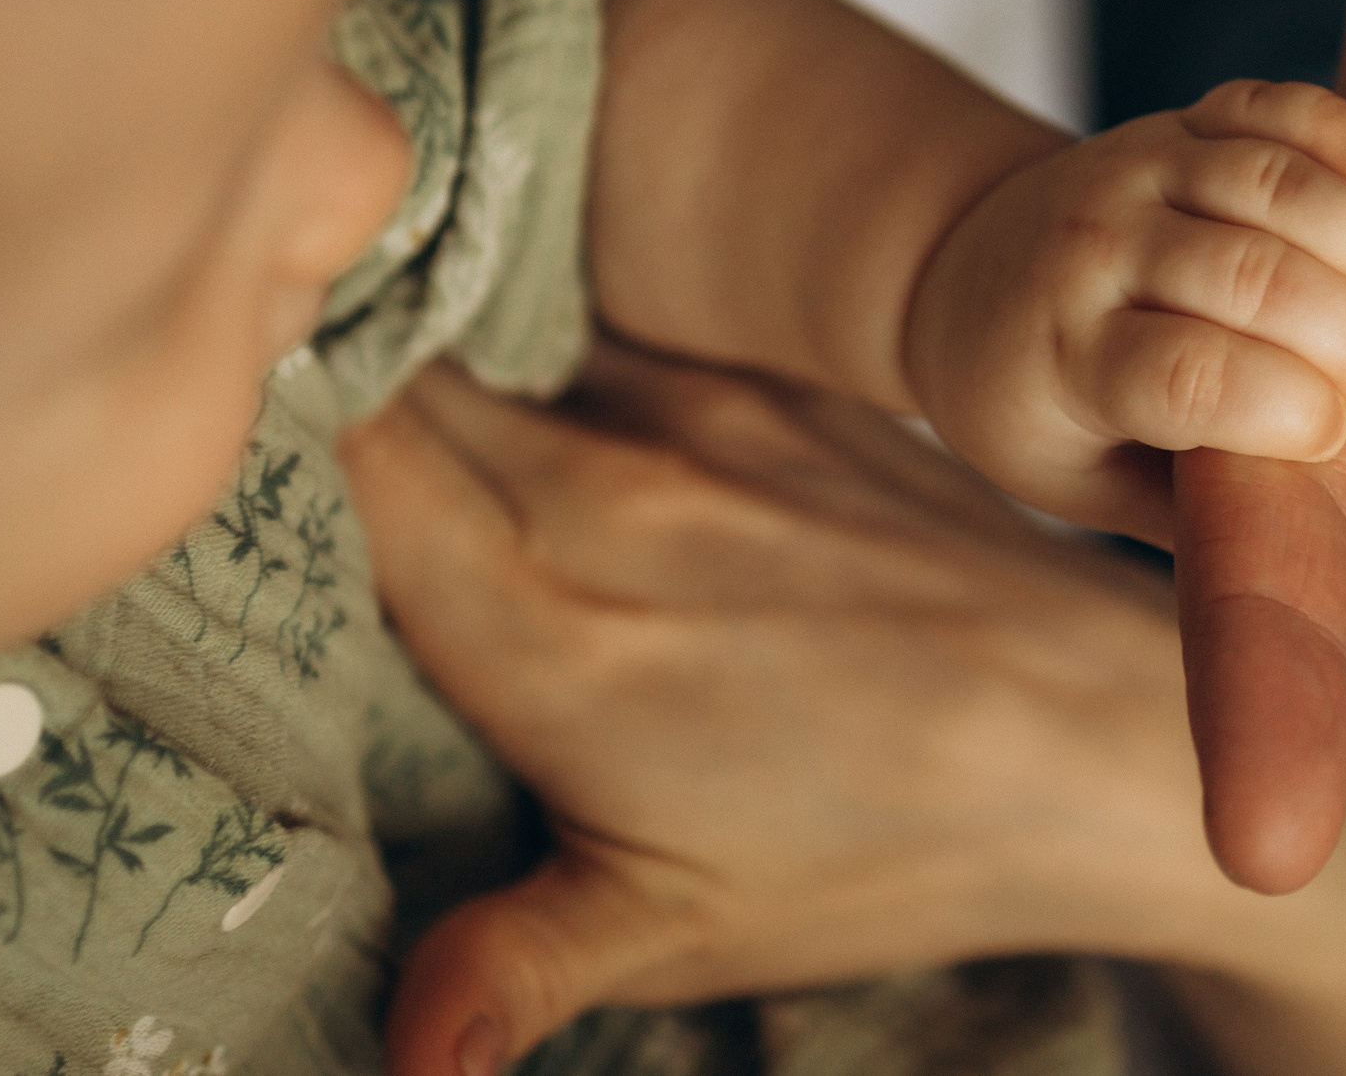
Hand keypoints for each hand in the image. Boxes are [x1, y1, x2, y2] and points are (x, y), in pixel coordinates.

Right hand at [344, 351, 1234, 1075]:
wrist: (1097, 735)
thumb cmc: (893, 845)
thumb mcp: (680, 933)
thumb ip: (502, 970)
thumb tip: (399, 1075)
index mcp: (553, 627)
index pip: (344, 463)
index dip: (273, 446)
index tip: (248, 482)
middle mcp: (616, 492)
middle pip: (410, 383)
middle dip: (345, 400)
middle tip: (329, 466)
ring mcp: (713, 423)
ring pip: (519, 349)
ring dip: (465, 382)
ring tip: (467, 460)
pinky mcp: (791, 393)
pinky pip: (636, 342)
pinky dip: (584, 372)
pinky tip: (600, 440)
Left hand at [905, 79, 1345, 536]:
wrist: (959, 281)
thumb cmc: (1044, 413)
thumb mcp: (1085, 488)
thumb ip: (1189, 515)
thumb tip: (1313, 548)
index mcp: (1070, 359)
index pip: (1187, 376)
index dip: (1283, 408)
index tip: (1341, 440)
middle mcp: (1094, 251)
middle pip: (1245, 275)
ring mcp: (1133, 171)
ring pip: (1267, 181)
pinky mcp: (1174, 124)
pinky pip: (1264, 107)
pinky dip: (1335, 128)